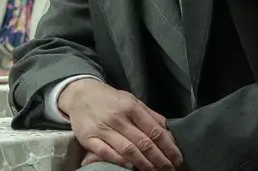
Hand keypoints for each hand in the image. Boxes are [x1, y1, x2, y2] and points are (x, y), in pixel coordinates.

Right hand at [58, 79, 182, 170]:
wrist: (80, 94)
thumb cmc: (110, 99)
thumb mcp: (132, 101)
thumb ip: (150, 115)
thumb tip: (169, 132)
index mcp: (131, 107)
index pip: (154, 131)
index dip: (169, 147)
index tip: (177, 158)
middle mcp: (117, 118)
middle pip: (144, 143)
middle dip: (160, 159)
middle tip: (170, 169)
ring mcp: (102, 128)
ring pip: (128, 150)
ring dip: (144, 164)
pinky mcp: (88, 137)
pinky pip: (105, 152)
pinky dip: (119, 160)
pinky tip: (130, 166)